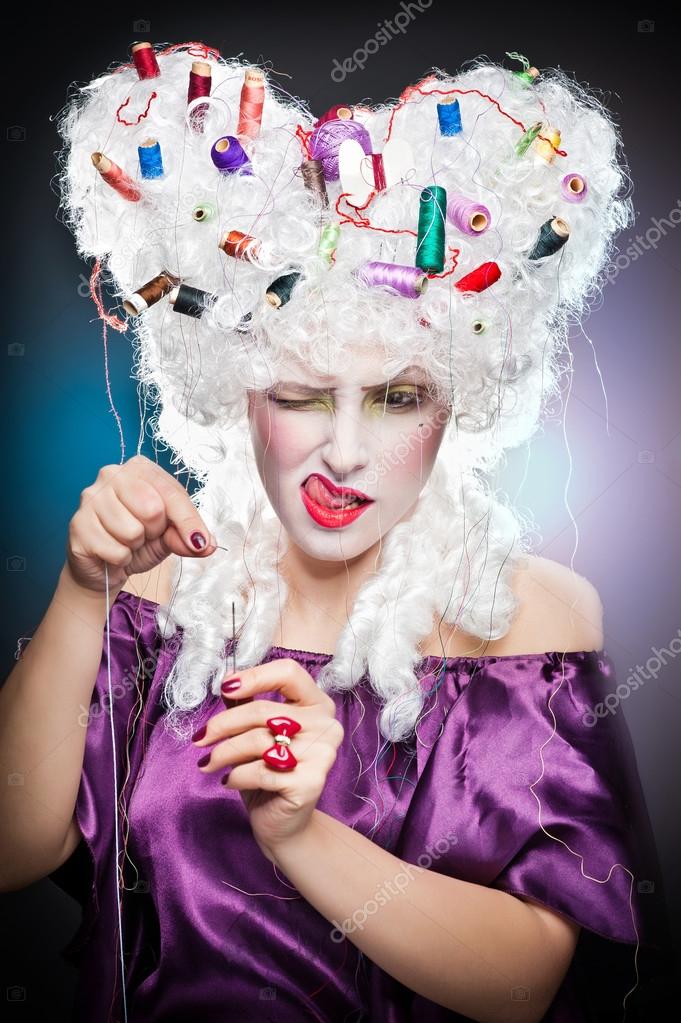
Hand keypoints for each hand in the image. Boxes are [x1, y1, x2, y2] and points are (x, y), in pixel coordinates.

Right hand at [65, 454, 215, 592]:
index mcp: (139, 468)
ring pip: (131, 531)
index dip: (189, 521)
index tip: (201, 542)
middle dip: (155, 531)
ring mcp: (90, 498)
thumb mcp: (170, 534)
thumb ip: (187, 535)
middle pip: (152, 508)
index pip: (171, 492)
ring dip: (135, 546)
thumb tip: (205, 544)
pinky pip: (115, 550)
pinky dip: (120, 558)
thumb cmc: (139, 540)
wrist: (105, 565)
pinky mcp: (78, 525)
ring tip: (127, 541)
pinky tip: (111, 551)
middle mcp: (111, 474)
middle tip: (144, 534)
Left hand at [192, 659, 343, 862]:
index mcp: (317, 704)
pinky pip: (260, 771)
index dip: (255, 676)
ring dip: (224, 753)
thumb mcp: (255, 732)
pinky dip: (236, 776)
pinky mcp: (311, 781)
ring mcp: (322, 753)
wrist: (284, 823)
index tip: (225, 688)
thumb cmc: (269, 771)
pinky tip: (229, 781)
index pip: (288, 673)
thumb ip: (246, 703)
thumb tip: (227, 678)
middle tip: (201, 739)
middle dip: (223, 725)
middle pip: (263, 711)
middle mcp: (326, 725)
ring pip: (258, 741)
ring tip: (209, 763)